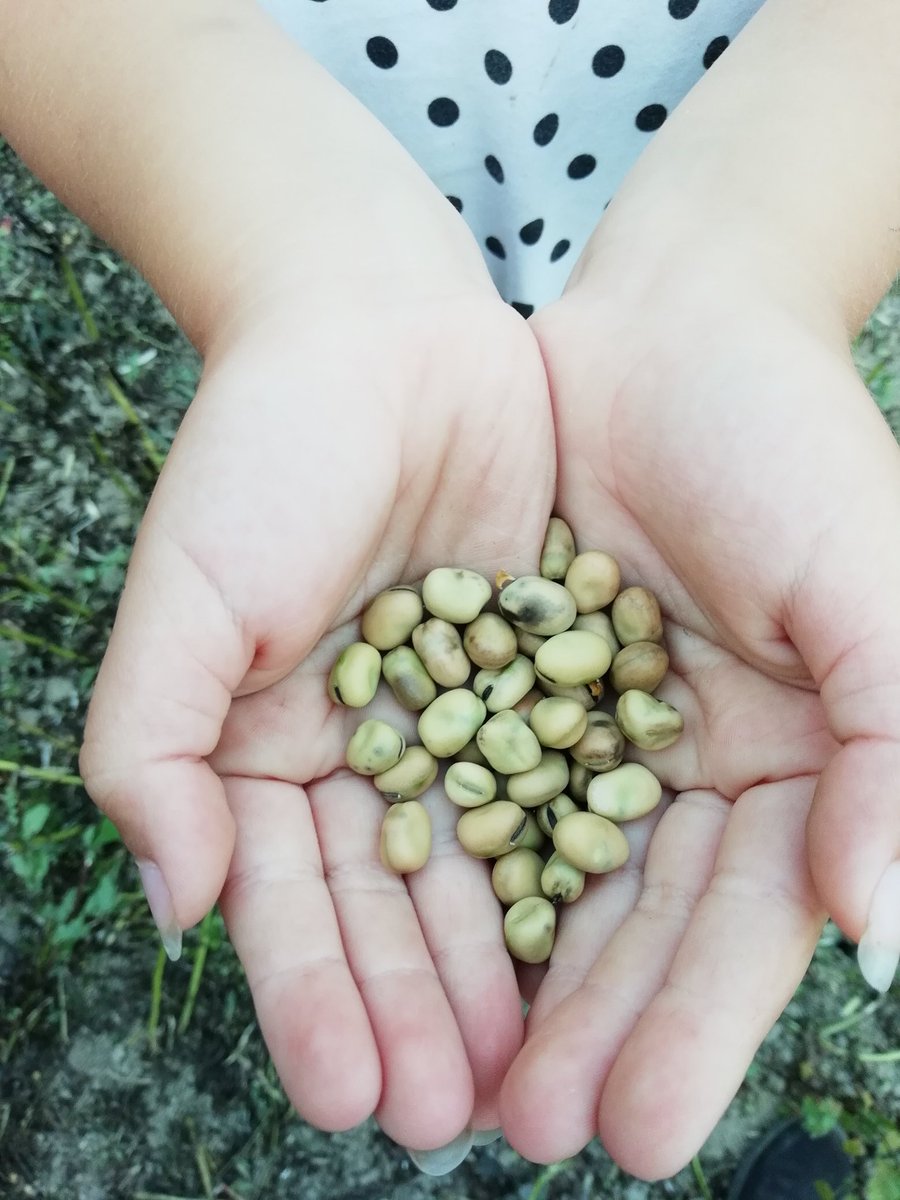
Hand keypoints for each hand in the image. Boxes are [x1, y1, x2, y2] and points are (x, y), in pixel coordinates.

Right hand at [79, 279, 555, 1151]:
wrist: (380, 331)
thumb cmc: (264, 452)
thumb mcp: (184, 596)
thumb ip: (152, 747)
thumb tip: (175, 902)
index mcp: (263, 747)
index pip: (286, 898)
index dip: (311, 998)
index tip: (346, 1095)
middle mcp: (361, 748)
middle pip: (388, 905)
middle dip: (411, 1013)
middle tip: (445, 1123)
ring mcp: (455, 715)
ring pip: (479, 867)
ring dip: (494, 974)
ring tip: (524, 1078)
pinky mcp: (537, 672)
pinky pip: (558, 785)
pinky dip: (570, 868)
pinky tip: (593, 948)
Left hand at [499, 270, 899, 1177]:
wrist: (673, 330)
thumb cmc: (791, 444)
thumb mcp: (868, 590)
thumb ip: (892, 757)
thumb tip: (883, 938)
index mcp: (800, 765)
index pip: (747, 924)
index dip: (698, 1026)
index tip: (644, 1131)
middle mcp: (695, 766)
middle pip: (639, 921)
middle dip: (591, 1027)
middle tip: (529, 1133)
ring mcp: (597, 729)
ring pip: (548, 874)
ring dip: (509, 976)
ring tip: (453, 1081)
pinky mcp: (512, 680)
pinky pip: (472, 785)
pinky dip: (446, 862)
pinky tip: (412, 938)